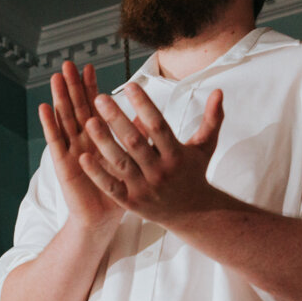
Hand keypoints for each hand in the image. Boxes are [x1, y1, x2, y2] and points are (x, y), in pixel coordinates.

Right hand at [38, 60, 123, 231]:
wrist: (103, 217)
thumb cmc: (118, 188)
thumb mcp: (131, 159)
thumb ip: (138, 136)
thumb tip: (148, 116)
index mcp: (97, 137)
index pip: (92, 106)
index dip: (90, 87)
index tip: (90, 67)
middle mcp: (81, 140)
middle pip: (75, 107)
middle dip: (72, 85)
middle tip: (69, 63)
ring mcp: (70, 150)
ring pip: (64, 118)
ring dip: (59, 97)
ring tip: (56, 77)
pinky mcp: (63, 163)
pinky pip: (56, 141)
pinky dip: (50, 124)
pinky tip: (45, 107)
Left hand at [81, 84, 226, 225]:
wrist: (193, 214)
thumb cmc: (194, 173)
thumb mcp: (205, 146)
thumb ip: (212, 118)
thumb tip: (219, 91)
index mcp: (176, 154)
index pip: (158, 126)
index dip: (144, 105)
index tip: (130, 85)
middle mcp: (160, 171)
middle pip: (135, 143)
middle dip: (117, 120)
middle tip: (100, 98)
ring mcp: (144, 188)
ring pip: (120, 163)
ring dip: (103, 143)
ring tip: (89, 121)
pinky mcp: (131, 203)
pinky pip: (111, 187)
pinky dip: (97, 174)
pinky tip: (82, 157)